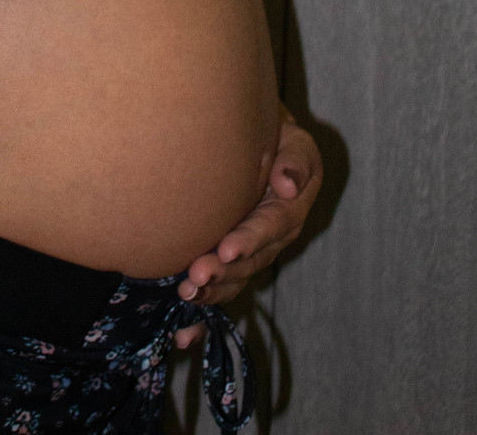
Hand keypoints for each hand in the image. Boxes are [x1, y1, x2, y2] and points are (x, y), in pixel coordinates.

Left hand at [173, 109, 322, 347]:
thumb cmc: (276, 139)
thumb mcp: (294, 143)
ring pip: (233, 282)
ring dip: (210, 293)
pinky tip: (182, 338)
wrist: (260, 145)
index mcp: (286, 213)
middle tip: (196, 278)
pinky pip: (218, 295)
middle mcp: (269, 242)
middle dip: (223, 274)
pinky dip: (201, 322)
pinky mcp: (229, 266)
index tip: (227, 249)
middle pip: (248, 263)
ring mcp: (249, 257)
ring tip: (185, 295)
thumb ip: (295, 160)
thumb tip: (288, 185)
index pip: (269, 228)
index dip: (249, 240)